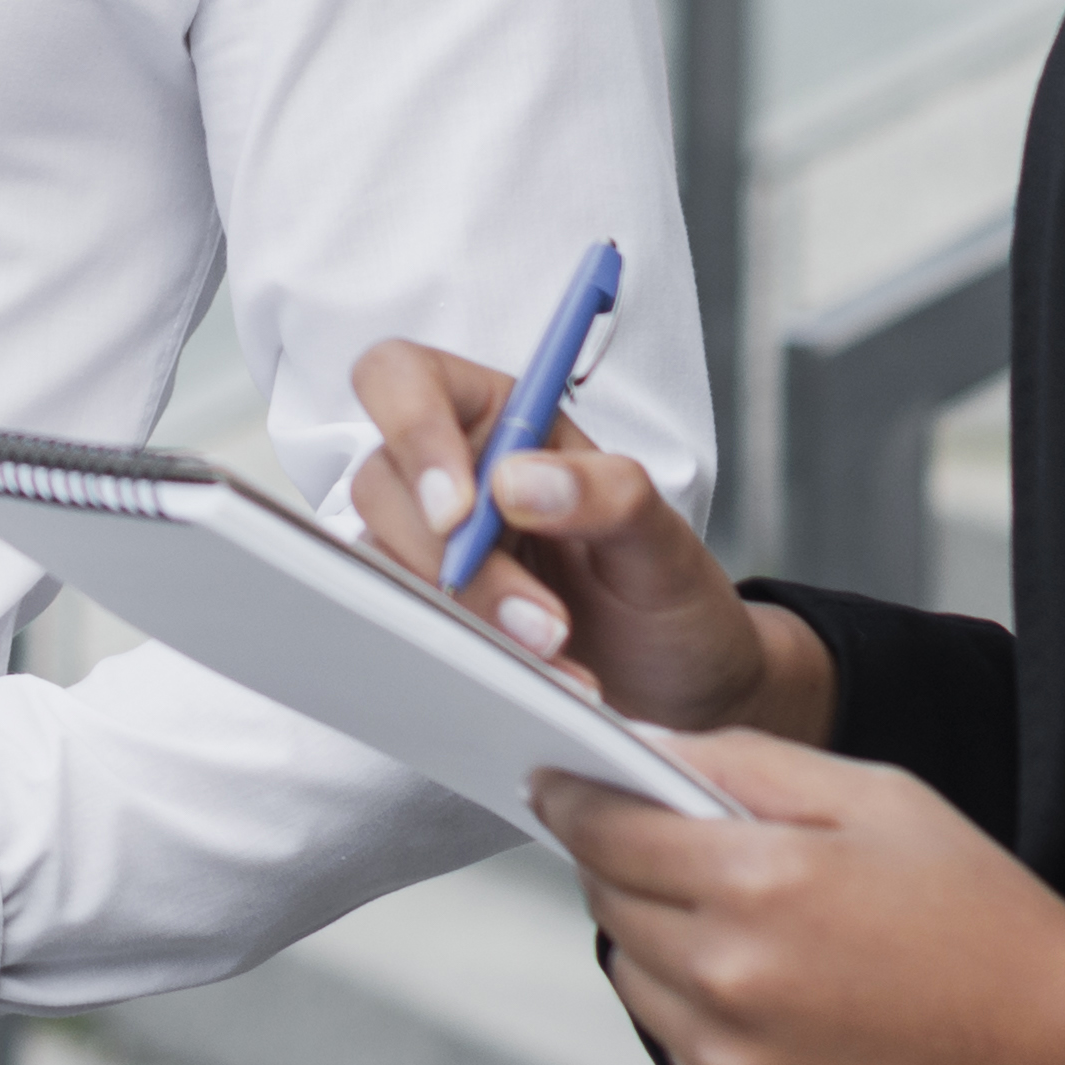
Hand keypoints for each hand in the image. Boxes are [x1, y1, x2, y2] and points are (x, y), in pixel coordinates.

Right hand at [353, 337, 830, 745]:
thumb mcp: (663, 541)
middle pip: (382, 482)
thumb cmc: (671, 597)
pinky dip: (466, 653)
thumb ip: (607, 495)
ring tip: (553, 647)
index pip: (406, 380)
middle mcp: (456, 473)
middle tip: (536, 615)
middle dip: (453, 558)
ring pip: (383, 559)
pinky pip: (406, 622)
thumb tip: (520, 482)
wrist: (681, 685)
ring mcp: (435, 546)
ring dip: (465, 613)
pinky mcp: (429, 610)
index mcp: (504, 418)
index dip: (412, 431)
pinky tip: (535, 672)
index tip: (460, 511)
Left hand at [548, 729, 1064, 1064]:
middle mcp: (732, 985)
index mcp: (760, 885)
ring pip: (639, 985)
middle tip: (678, 853)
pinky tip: (793, 1010)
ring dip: (666, 950)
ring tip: (759, 936)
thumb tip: (644, 747)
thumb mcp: (883, 799)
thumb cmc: (997, 928)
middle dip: (627, 868)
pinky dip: (712, 1027)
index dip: (574, 800)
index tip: (554, 783)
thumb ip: (748, 763)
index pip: (605, 830)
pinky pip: (688, 1060)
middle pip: (610, 905)